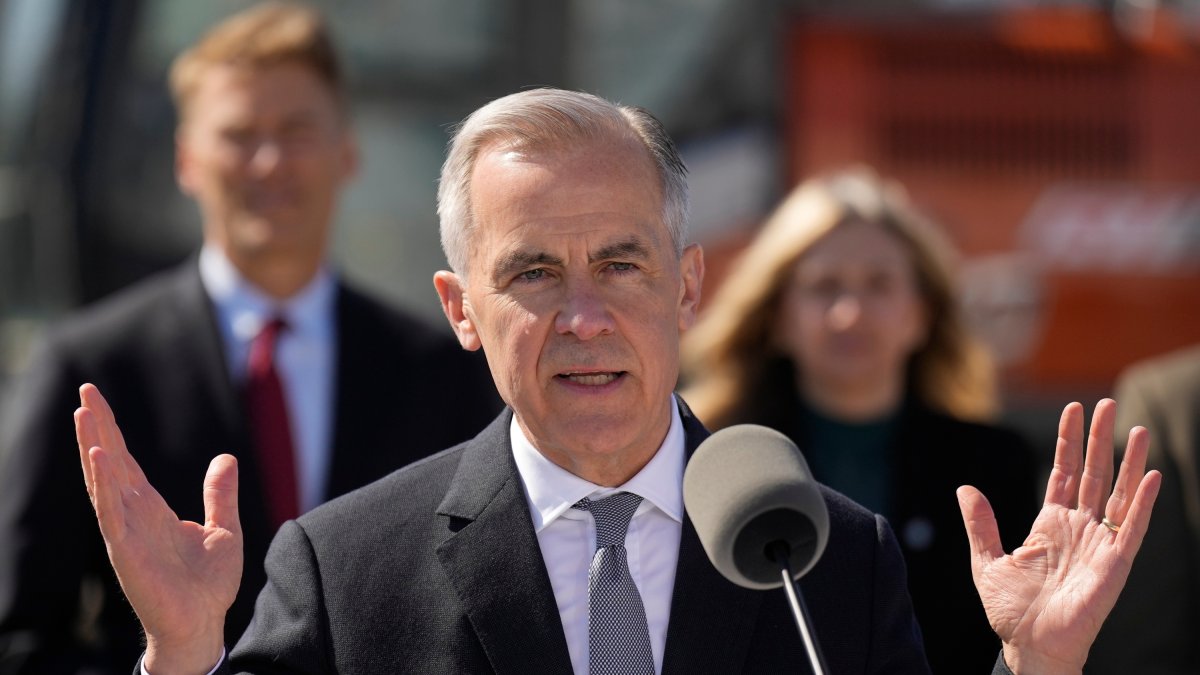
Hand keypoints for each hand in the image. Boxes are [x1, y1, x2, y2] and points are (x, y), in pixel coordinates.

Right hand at [76, 383, 241, 673]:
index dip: (112, 432)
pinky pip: (111, 514)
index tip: (96, 400)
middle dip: (97, 428)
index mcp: (152, 509)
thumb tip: (225, 457)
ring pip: (104, 482)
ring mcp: (126, 532)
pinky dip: (103, 487)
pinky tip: (96, 459)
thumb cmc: (209, 585)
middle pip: (110, 464)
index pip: (127, 462)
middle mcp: (134, 515)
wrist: (204, 624)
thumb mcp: (224, 530)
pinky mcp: (127, 552)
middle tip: (84, 392)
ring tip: (82, 414)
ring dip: (93, 448)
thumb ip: (221, 495)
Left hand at [957, 399, 1160, 674]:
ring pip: (1119, 493)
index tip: (1073, 410)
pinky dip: (1144, 502)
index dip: (1068, 442)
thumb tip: (964, 488)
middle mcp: (1079, 528)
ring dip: (1128, 461)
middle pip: (1094, 474)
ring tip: (1136, 428)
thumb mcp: (987, 561)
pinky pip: (1134, 527)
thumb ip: (980, 524)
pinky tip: (1151, 475)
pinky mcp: (1116, 563)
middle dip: (1099, 439)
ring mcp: (1099, 543)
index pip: (1064, 472)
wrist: (1030, 647)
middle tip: (1107, 403)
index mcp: (1050, 523)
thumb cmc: (1011, 611)